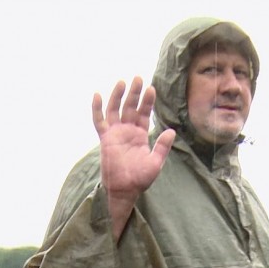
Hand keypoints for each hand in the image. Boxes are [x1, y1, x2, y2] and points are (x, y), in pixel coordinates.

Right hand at [92, 77, 175, 240]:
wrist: (125, 190)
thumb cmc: (140, 179)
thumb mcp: (156, 162)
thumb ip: (162, 146)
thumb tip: (172, 131)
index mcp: (140, 135)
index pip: (143, 113)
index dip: (147, 101)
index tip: (151, 88)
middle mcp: (127, 131)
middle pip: (130, 107)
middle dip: (134, 93)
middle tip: (138, 78)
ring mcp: (114, 133)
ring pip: (115, 109)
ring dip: (118, 95)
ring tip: (123, 81)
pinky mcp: (105, 138)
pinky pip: (99, 121)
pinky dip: (97, 108)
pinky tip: (97, 94)